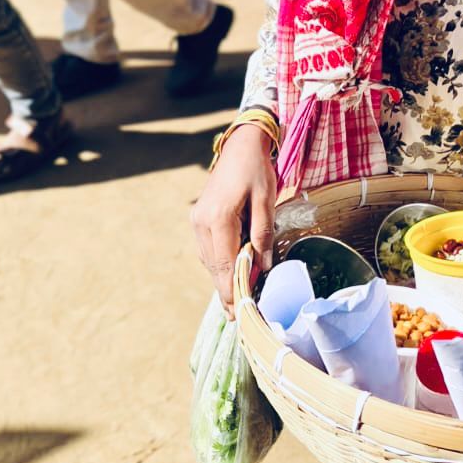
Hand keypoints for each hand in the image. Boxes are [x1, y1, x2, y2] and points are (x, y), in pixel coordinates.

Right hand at [190, 125, 277, 315]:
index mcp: (219, 218)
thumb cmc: (256, 170)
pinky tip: (230, 274)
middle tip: (237, 317)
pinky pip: (208, 249)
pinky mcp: (198, 218)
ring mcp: (197, 220)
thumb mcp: (266, 200)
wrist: (240, 145)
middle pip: (214, 267)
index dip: (232, 291)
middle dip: (226, 291)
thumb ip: (263, 233)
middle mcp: (201, 223)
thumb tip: (264, 265)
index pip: (226, 264)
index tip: (238, 314)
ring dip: (222, 279)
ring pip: (209, 260)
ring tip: (234, 302)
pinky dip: (219, 263)